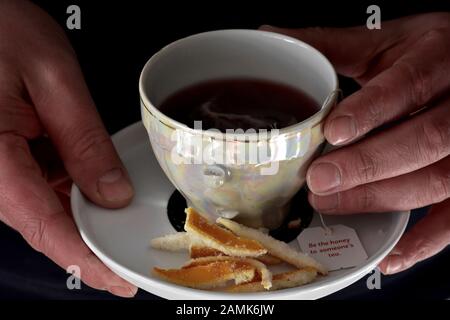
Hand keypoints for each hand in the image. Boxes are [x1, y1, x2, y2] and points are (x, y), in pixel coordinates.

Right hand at [0, 0, 135, 295]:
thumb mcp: (52, 80)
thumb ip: (83, 141)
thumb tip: (110, 192)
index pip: (47, 228)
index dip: (87, 260)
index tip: (119, 281)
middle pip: (46, 226)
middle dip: (92, 243)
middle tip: (132, 256)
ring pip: (45, 209)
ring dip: (84, 216)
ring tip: (121, 221)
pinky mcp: (4, 159)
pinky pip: (41, 187)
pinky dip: (72, 191)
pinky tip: (96, 187)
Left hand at [261, 13, 449, 273]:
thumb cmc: (430, 54)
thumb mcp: (388, 42)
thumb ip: (334, 45)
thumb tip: (271, 37)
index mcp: (437, 58)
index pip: (408, 85)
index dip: (373, 110)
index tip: (334, 132)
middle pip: (425, 139)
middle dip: (369, 164)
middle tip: (320, 181)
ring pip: (438, 178)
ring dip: (383, 198)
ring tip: (332, 205)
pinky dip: (425, 240)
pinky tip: (391, 253)